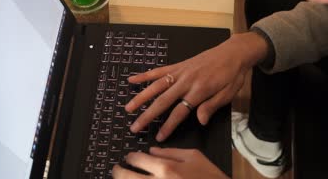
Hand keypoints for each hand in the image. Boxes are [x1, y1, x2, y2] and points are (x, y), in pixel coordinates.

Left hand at [112, 147, 228, 178]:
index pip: (137, 160)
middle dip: (118, 172)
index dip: (130, 158)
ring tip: (123, 178)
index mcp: (166, 168)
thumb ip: (170, 152)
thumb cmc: (210, 177)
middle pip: (126, 178)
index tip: (128, 158)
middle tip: (117, 169)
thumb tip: (152, 150)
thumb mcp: (194, 156)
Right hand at [126, 32, 268, 140]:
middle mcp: (187, 81)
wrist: (234, 52)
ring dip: (141, 97)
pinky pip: (159, 70)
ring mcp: (181, 71)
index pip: (180, 112)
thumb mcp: (228, 93)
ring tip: (128, 108)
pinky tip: (132, 79)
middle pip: (163, 101)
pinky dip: (145, 75)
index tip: (158, 136)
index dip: (168, 125)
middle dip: (148, 115)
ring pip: (156, 86)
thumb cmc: (232, 75)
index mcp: (200, 90)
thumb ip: (211, 106)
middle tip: (135, 127)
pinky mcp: (179, 65)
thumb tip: (200, 121)